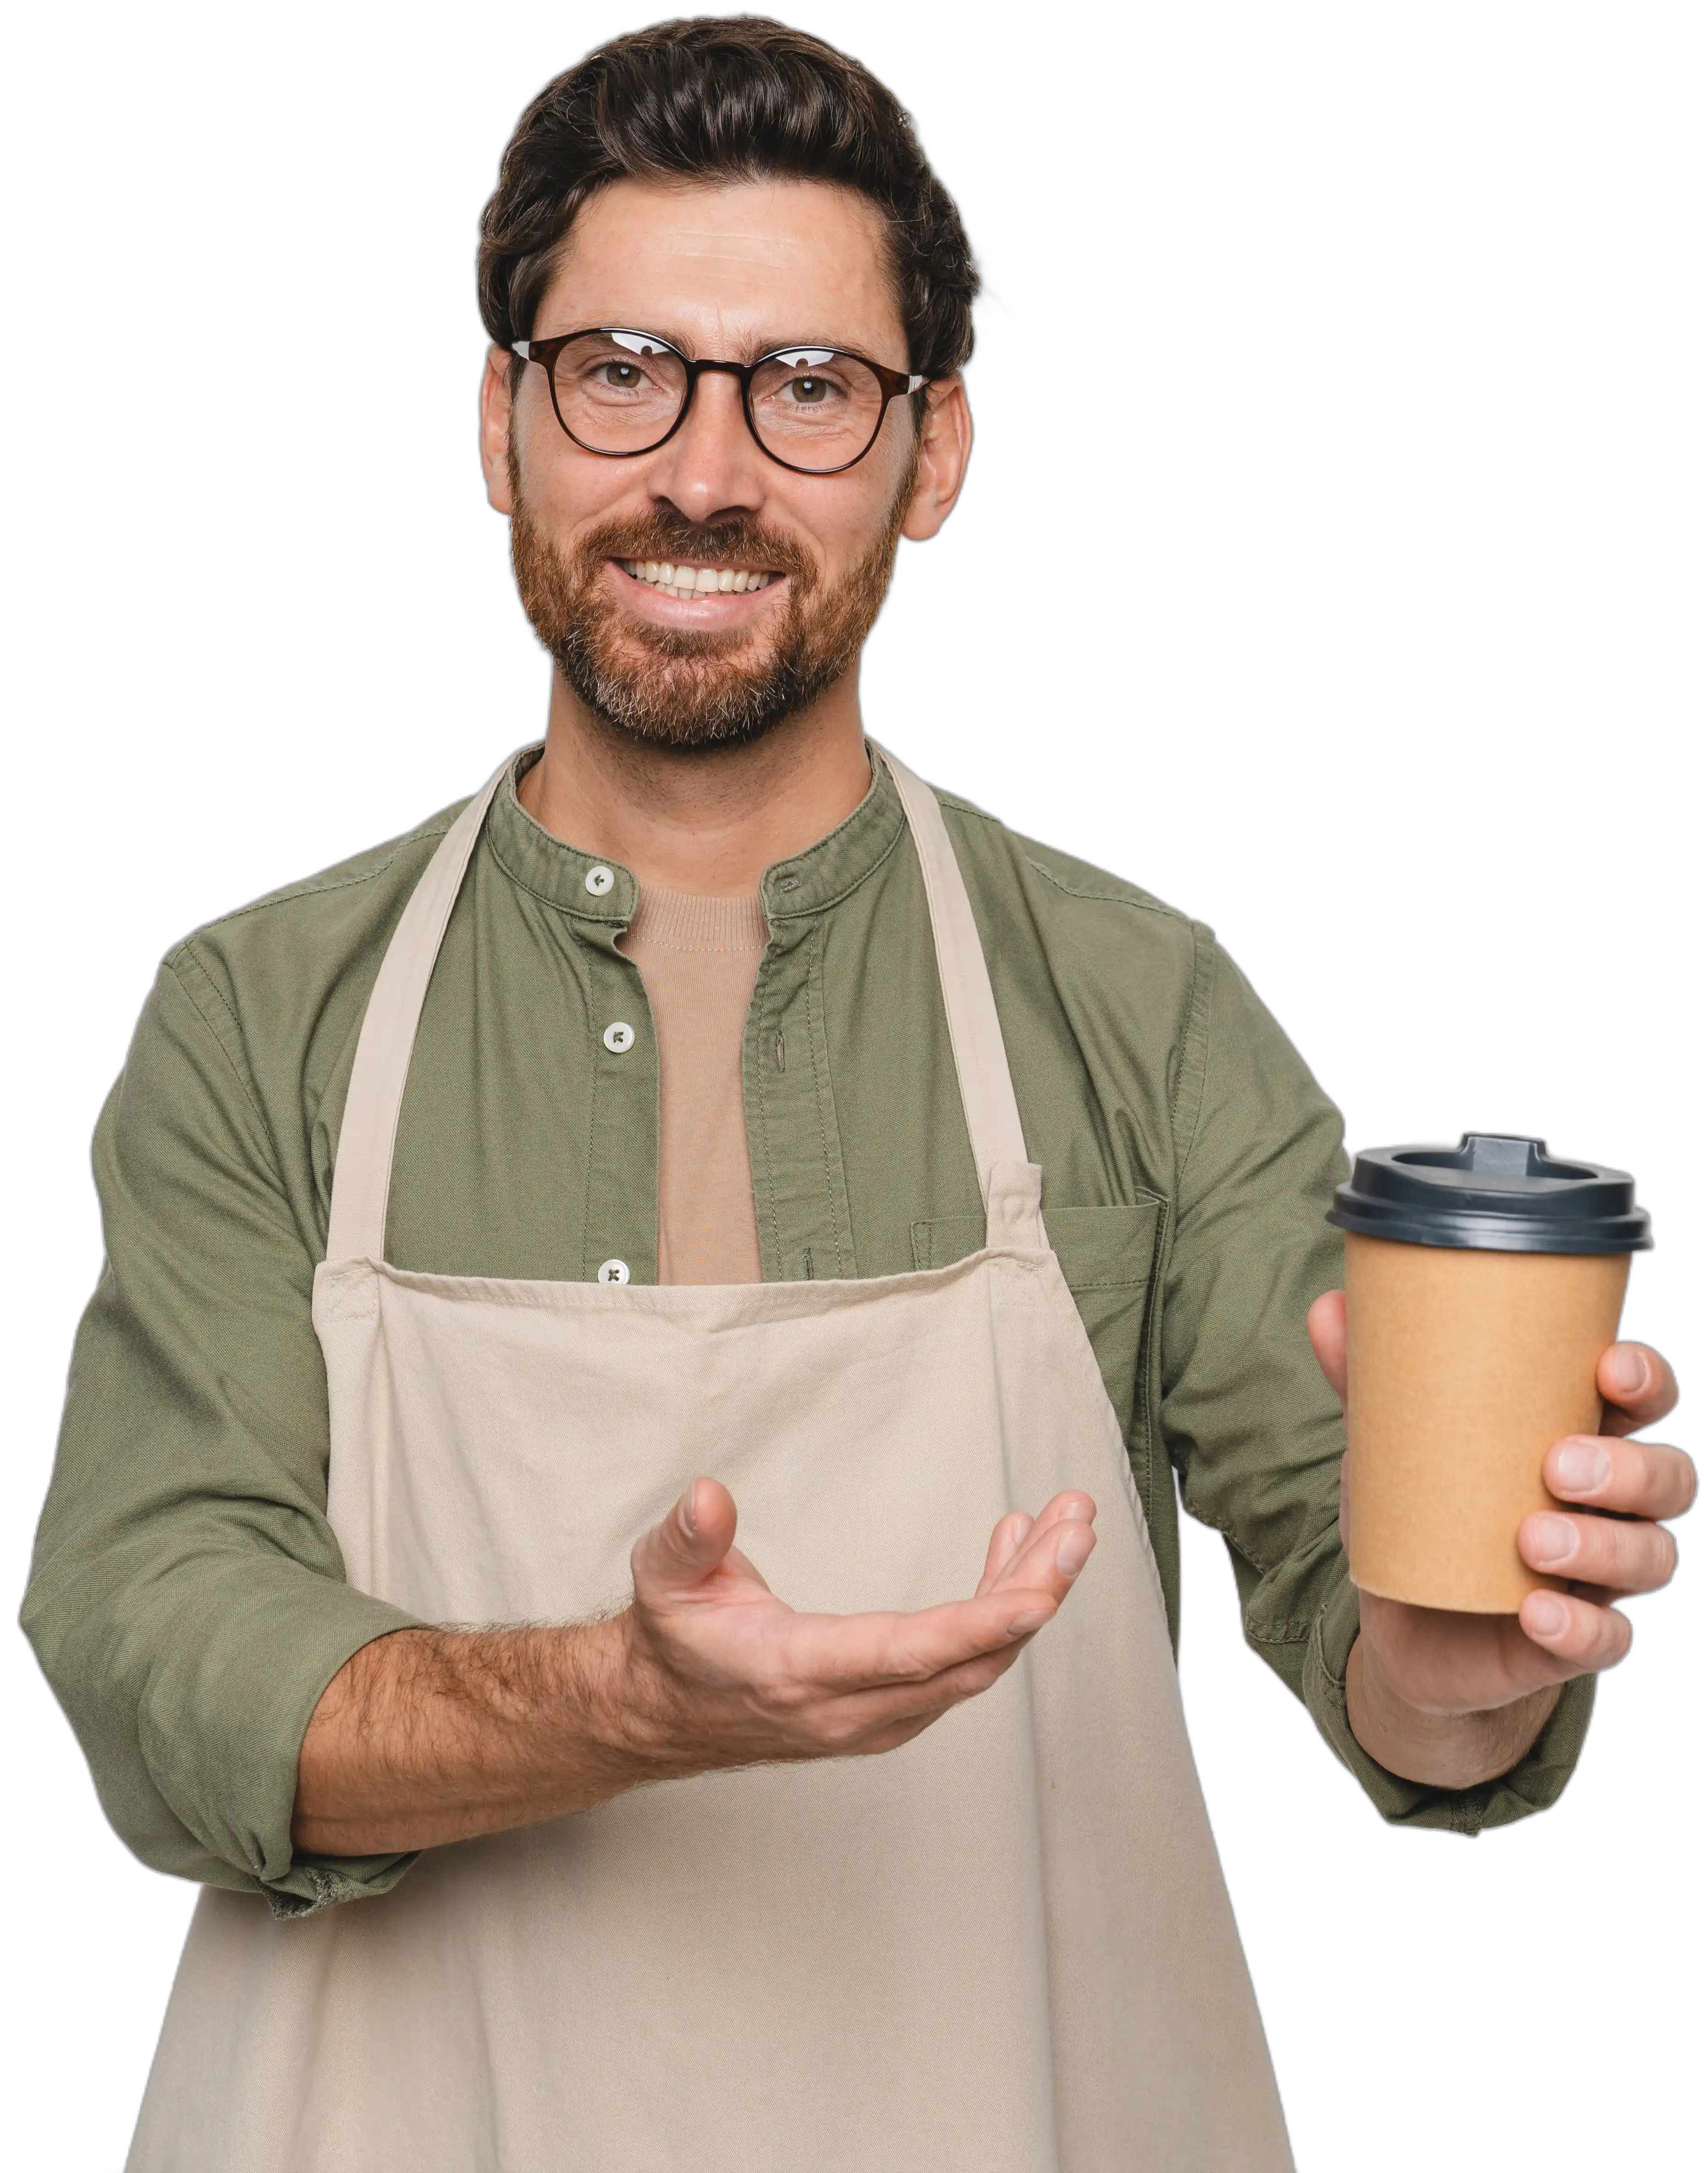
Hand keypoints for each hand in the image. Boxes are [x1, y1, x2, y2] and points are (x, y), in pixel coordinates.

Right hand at [615, 1478, 1097, 1771]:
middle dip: (1034, 1592)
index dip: (979, 1625)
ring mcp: (876, 1718)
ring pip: (975, 1665)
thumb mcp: (663, 1579)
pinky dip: (1000, 1611)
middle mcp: (849, 1710)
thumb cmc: (675, 1638)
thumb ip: (687, 1538)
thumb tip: (707, 1495)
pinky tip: (1014, 1553)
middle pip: (965, 1661)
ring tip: (1066, 1525)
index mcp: (798, 1673)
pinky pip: (964, 1666)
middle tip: (1079, 1523)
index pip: (906, 1655)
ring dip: (1028, 1595)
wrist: (665, 1711)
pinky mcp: (891, 1711)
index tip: (1040, 1594)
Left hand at [1308, 1292, 1691, 1783]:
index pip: (1642, 1402)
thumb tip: (1327, 1307)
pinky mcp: (1573, 1642)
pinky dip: (1577, 1627)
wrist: (1404, 1627)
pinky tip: (1536, 1612)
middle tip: (1558, 1464)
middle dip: (1631, 1468)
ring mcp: (1597, 1578)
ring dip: (1602, 1544)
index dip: (1645, 1381)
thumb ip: (1369, 1382)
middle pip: (1669, 1479)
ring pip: (1650, 1556)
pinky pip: (1606, 1639)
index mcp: (1577, 1439)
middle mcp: (1606, 1507)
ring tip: (1532, 1537)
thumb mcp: (1395, 1446)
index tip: (1610, 1367)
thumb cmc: (1423, 1513)